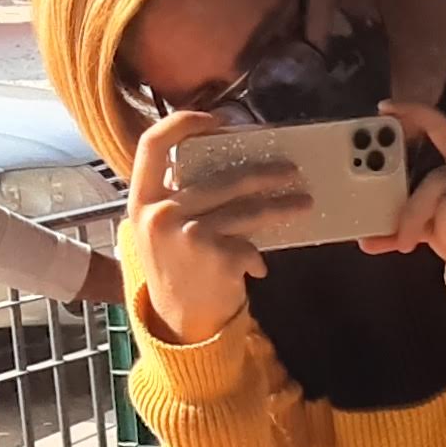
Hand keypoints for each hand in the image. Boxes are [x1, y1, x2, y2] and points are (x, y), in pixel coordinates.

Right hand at [123, 104, 314, 344]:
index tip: (218, 121)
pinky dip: (257, 257)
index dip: (184, 124)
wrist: (178, 324)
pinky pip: (249, 245)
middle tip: (290, 170)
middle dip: (263, 172)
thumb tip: (228, 163)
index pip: (152, 143)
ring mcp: (187, 235)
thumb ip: (179, 197)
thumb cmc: (175, 270)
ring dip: (280, 206)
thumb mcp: (160, 230)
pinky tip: (257, 267)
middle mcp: (160, 213)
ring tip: (303, 204)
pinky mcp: (215, 257)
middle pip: (221, 177)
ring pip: (246, 210)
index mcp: (142, 199)